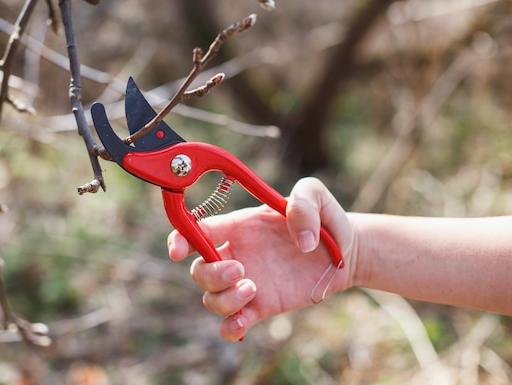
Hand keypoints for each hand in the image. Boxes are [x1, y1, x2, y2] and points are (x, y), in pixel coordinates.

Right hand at [167, 177, 355, 340]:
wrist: (345, 253)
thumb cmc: (326, 219)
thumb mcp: (316, 196)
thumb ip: (303, 203)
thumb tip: (301, 241)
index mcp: (240, 226)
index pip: (198, 231)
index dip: (180, 239)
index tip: (178, 251)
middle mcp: (237, 254)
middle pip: (198, 270)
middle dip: (211, 274)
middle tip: (242, 270)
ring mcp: (246, 282)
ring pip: (211, 298)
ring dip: (224, 298)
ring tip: (254, 289)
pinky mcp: (260, 307)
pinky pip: (232, 324)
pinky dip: (230, 328)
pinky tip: (243, 322)